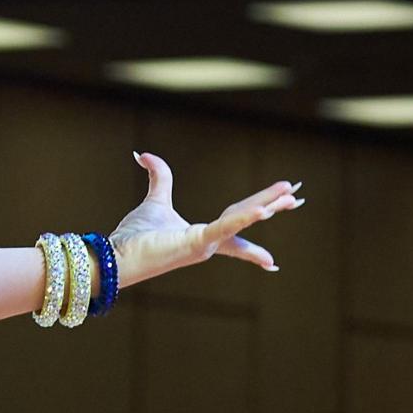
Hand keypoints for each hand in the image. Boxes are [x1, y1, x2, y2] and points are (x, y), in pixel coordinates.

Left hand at [108, 153, 303, 286]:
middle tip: (296, 196)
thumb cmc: (133, 238)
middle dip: (271, 206)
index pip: (236, 223)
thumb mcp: (154, 201)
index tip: (277, 231)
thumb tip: (145, 155)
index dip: (256, 219)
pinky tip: (263, 210)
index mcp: (203, 234)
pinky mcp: (196, 245)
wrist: (116, 257)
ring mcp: (204, 246)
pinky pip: (224, 228)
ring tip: (290, 197)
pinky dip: (244, 219)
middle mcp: (208, 242)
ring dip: (266, 208)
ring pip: (240, 221)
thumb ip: (158, 178)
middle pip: (244, 217)